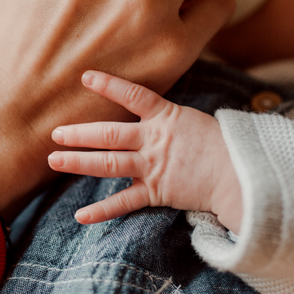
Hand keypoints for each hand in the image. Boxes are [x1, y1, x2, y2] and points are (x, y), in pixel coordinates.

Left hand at [47, 71, 242, 228]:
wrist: (240, 175)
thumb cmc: (223, 145)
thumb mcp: (193, 120)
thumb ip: (166, 118)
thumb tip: (147, 110)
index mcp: (166, 118)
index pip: (133, 96)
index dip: (109, 85)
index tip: (86, 77)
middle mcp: (154, 141)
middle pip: (109, 135)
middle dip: (79, 133)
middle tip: (55, 132)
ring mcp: (153, 167)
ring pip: (108, 164)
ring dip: (78, 162)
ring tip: (54, 160)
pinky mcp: (157, 192)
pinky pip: (124, 203)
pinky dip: (101, 211)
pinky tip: (80, 216)